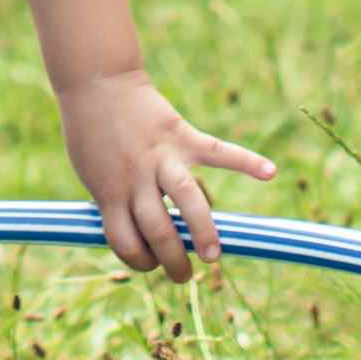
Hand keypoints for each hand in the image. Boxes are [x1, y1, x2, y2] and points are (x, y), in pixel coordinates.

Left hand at [55, 71, 276, 281]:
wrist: (96, 83)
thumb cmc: (90, 134)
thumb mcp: (91, 176)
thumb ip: (115, 203)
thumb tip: (140, 237)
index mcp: (110, 193)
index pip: (126, 243)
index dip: (140, 261)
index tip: (151, 263)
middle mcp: (136, 179)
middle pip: (159, 230)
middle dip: (175, 260)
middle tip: (186, 276)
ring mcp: (161, 156)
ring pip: (186, 198)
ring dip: (203, 230)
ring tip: (214, 255)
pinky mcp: (180, 134)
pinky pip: (216, 150)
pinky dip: (245, 161)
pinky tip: (269, 173)